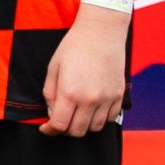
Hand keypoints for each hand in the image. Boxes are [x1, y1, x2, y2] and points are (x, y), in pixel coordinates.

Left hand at [40, 8, 128, 136]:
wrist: (100, 33)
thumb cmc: (73, 48)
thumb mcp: (53, 69)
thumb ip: (50, 94)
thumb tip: (52, 113)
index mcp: (70, 93)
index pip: (60, 125)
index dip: (50, 130)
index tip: (46, 128)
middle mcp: (90, 99)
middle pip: (77, 131)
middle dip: (65, 130)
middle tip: (59, 121)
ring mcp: (107, 98)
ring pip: (95, 128)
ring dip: (83, 125)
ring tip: (76, 114)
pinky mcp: (119, 95)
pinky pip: (110, 118)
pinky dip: (100, 118)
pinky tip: (91, 109)